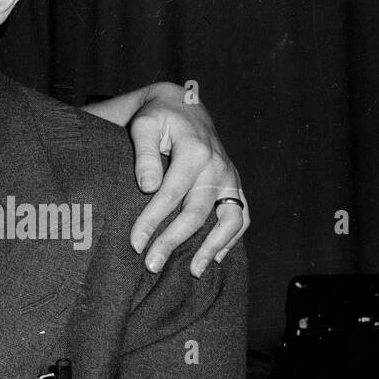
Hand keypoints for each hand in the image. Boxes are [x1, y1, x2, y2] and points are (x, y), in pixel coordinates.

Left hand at [127, 83, 248, 276]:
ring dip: (212, 248)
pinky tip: (216, 258)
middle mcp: (218, 166)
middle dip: (173, 242)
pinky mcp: (236, 184)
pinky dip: (232, 239)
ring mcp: (231, 177)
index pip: (170, 194)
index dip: (152, 221)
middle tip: (152, 265)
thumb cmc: (159, 117)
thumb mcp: (145, 125)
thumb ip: (145, 154)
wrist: (185, 107)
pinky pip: (242, 216)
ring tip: (192, 271)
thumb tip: (148, 187)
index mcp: (195, 151)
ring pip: (230, 219)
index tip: (135, 243)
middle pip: (197, 213)